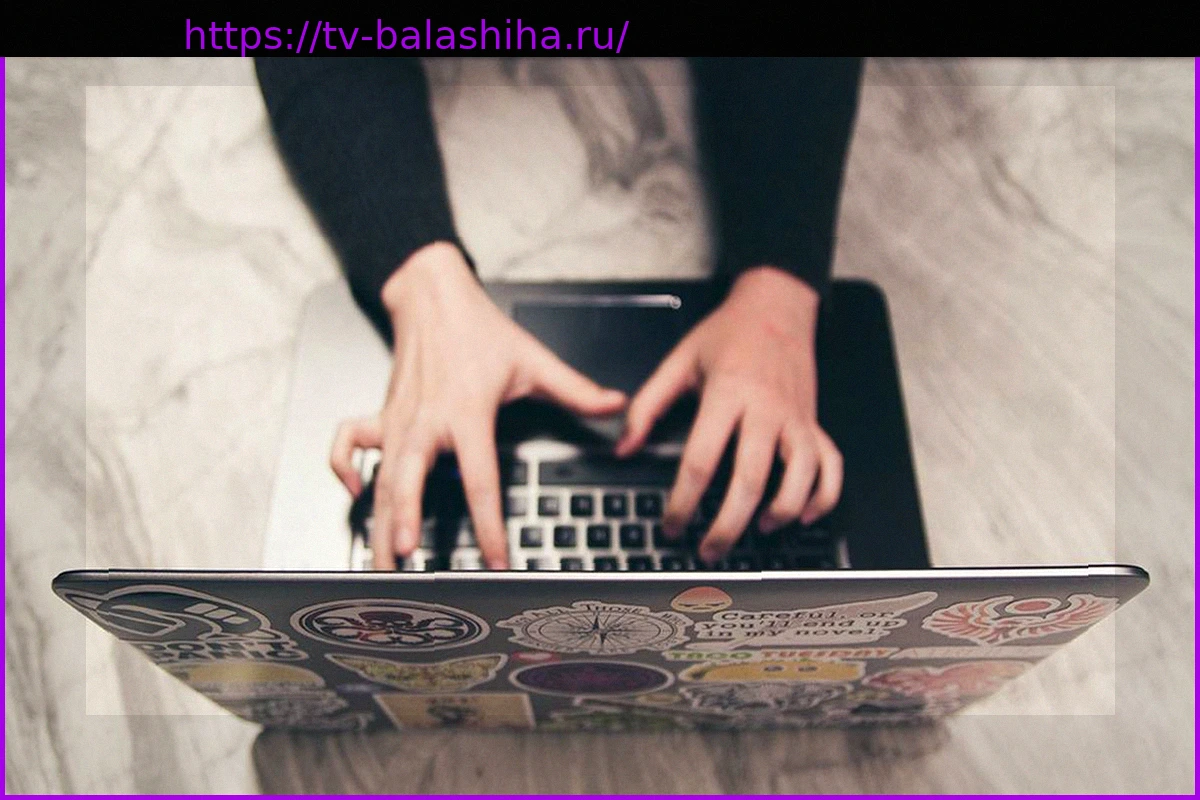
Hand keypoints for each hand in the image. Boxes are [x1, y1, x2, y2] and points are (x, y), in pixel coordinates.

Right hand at [330, 242, 626, 569]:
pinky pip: (348, 445)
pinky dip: (344, 470)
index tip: (494, 559)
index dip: (488, 524)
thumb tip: (615, 405)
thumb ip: (576, 389)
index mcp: (466, 413)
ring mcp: (397, 420)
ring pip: (379, 477)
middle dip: (403, 524)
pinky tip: (356, 496)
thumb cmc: (477, 329)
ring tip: (376, 559)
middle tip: (403, 564)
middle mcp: (425, 422)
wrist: (431, 295)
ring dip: (375, 519)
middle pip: (409, 483)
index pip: (479, 480)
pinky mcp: (380, 414)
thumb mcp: (533, 359)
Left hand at [616, 266, 842, 563]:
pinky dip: (822, 496)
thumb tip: (624, 447)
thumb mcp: (679, 361)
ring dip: (780, 512)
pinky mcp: (816, 423)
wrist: (777, 306)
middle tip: (709, 550)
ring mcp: (797, 418)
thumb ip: (648, 405)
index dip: (684, 502)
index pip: (702, 461)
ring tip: (756, 531)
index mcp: (728, 394)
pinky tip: (801, 514)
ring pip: (799, 477)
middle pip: (750, 480)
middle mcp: (766, 410)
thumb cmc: (728, 334)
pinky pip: (831, 467)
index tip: (672, 524)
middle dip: (728, 525)